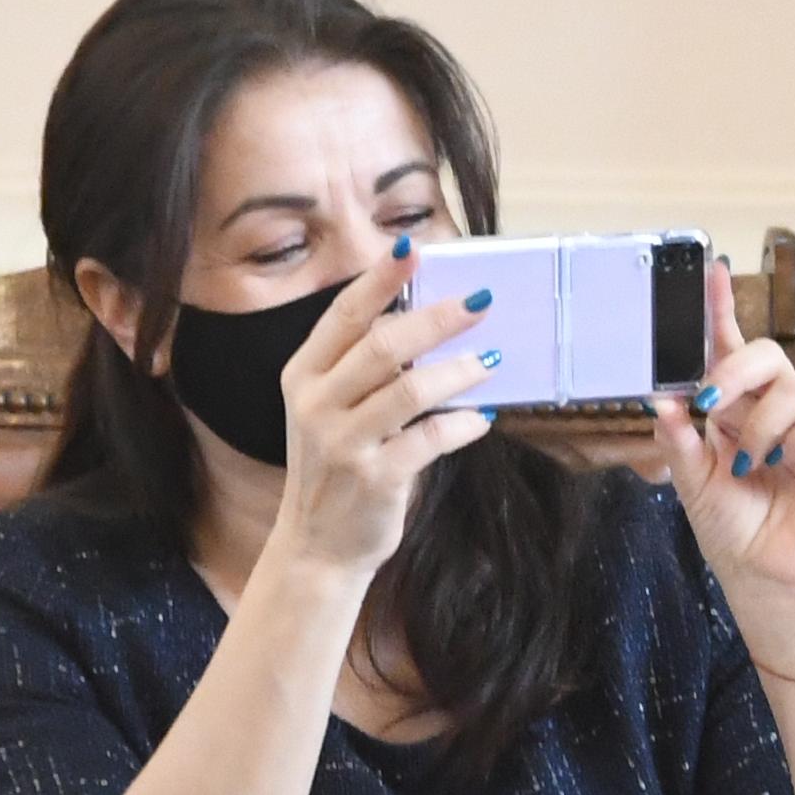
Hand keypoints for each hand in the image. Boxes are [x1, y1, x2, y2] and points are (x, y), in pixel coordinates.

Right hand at [266, 246, 495, 579]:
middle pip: (383, 346)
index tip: (413, 248)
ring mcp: (342, 443)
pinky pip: (430, 439)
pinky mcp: (374, 478)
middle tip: (481, 302)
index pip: (344, 315)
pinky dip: (462, 425)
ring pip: (410, 390)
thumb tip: (429, 321)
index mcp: (302, 375)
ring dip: (458, 371)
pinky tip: (481, 418)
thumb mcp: (332, 410)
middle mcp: (315, 404)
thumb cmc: (336, 468)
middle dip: (437, 318)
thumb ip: (364, 370)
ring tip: (492, 360)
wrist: (316, 546)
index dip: (380, 280)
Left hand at [651, 257, 794, 626]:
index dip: (721, 308)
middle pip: (767, 356)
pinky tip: (785, 463)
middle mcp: (775, 409)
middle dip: (735, 371)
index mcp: (736, 407)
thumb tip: (660, 397)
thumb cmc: (730, 528)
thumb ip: (677, 440)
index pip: (730, 348)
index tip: (710, 270)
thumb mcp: (691, 482)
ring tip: (749, 464)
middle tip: (710, 405)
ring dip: (763, 426)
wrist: (762, 577)